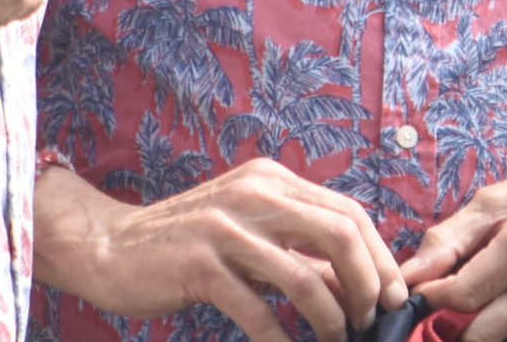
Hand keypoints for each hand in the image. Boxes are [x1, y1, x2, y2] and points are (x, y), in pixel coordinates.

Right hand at [60, 159, 406, 341]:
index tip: (394, 294)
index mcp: (271, 180)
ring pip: (305, 276)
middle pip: (339, 234)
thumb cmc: (188, 244)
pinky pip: (259, 310)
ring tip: (337, 339)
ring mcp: (227, 228)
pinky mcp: (201, 264)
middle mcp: (254, 194)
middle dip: (369, 283)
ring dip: (331, 318)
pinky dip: (281, 338)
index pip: (348, 211)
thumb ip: (297, 245)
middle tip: (374, 319)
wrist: (112, 246)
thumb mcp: (249, 229)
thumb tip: (356, 281)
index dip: (379, 256)